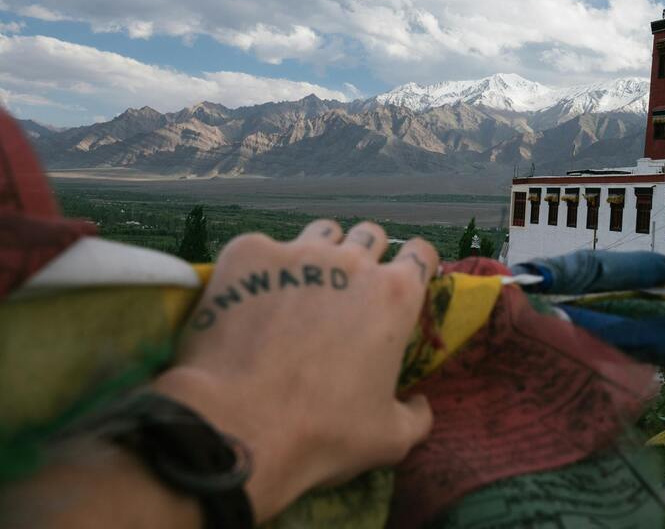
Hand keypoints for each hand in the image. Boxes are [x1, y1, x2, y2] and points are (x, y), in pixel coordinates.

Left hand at [153, 221, 436, 522]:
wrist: (237, 426)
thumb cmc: (322, 432)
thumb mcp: (389, 438)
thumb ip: (416, 414)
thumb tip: (420, 403)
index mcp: (395, 296)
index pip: (421, 253)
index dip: (415, 268)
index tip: (402, 285)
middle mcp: (352, 261)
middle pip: (369, 235)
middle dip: (365, 257)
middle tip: (348, 294)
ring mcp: (297, 251)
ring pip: (321, 233)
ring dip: (320, 254)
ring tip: (300, 290)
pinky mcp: (248, 253)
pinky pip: (264, 248)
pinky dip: (262, 270)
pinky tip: (249, 302)